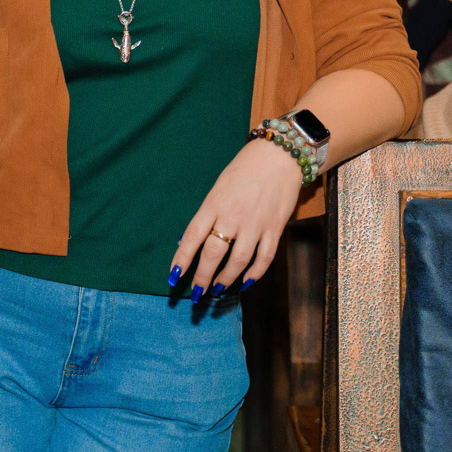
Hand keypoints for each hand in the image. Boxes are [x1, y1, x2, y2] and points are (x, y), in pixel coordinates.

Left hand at [172, 138, 302, 296]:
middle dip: (202, 277)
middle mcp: (233, 216)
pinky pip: (264, 258)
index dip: (182, 260)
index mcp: (214, 204)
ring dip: (226, 279)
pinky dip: (254, 274)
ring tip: (217, 289)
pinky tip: (245, 282)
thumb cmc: (243, 170)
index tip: (173, 278)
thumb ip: (207, 215)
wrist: (278, 157)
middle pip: (213, 254)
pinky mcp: (275, 229)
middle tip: (196, 294)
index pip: (193, 237)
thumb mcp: (218, 188)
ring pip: (238, 261)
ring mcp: (255, 224)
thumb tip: (190, 241)